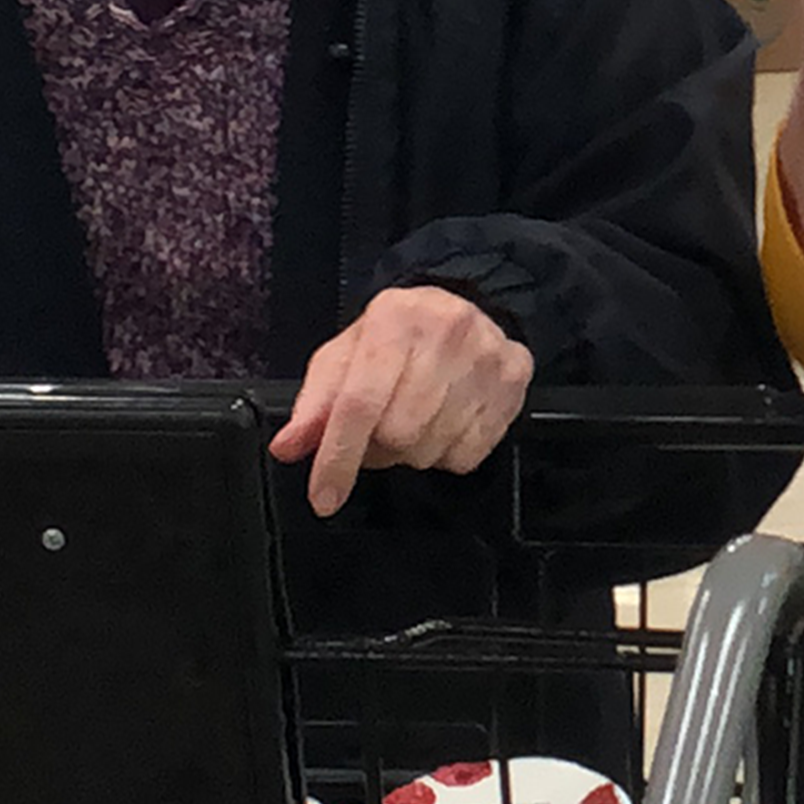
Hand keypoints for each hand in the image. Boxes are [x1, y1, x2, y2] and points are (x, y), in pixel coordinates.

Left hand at [270, 286, 535, 517]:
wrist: (465, 305)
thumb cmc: (398, 337)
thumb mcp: (346, 356)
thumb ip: (315, 403)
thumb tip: (288, 446)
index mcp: (395, 317)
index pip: (359, 403)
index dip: (337, 457)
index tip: (323, 497)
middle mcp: (447, 330)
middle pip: (398, 433)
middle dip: (378, 448)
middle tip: (378, 431)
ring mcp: (488, 356)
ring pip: (433, 449)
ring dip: (412, 452)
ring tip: (412, 420)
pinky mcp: (515, 380)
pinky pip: (469, 455)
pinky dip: (447, 453)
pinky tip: (444, 422)